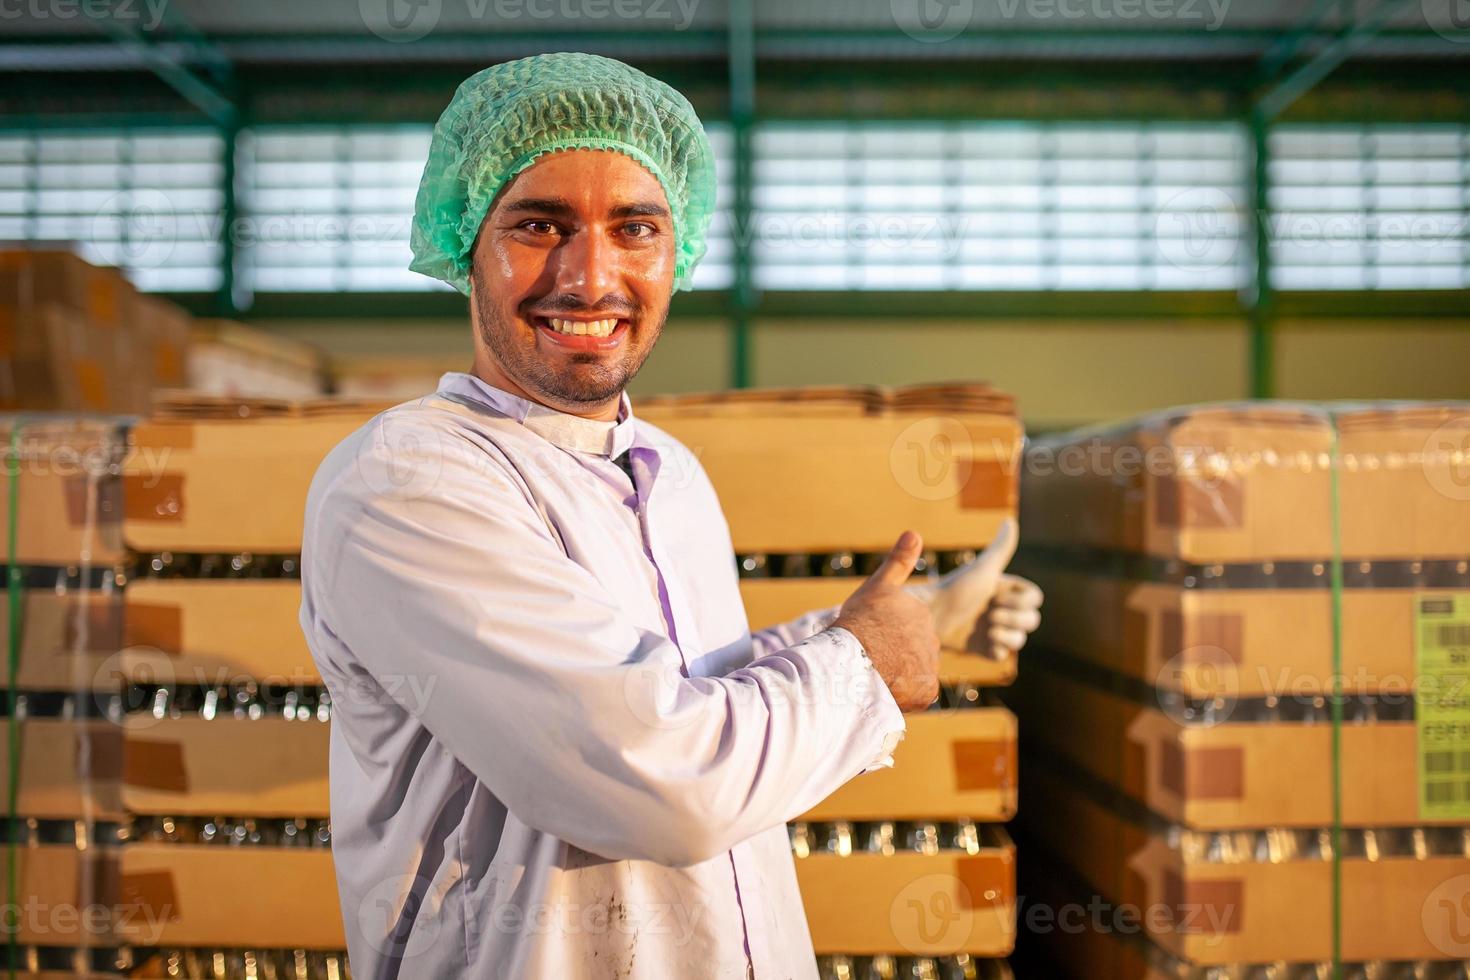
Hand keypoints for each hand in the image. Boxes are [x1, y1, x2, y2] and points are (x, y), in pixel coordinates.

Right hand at [831, 530, 940, 711]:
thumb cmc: (860, 622)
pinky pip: (916, 694)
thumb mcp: (878, 586)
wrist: (854, 659)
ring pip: (912, 671)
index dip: (883, 634)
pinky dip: (902, 694)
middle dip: (893, 655)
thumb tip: (914, 532)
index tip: (868, 637)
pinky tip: (885, 688)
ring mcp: (929, 665)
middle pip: (910, 650)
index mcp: (920, 613)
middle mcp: (931, 638)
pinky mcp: (927, 690)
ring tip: (875, 674)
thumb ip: (898, 561)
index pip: (905, 627)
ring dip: (898, 675)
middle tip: (869, 657)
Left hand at [907, 518, 1042, 658]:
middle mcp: (998, 609)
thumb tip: (1011, 520)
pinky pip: (1003, 655)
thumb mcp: (982, 568)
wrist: (927, 618)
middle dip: (1016, 617)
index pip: (1034, 597)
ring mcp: (991, 630)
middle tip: (991, 614)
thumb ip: (1000, 548)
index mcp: (1001, 590)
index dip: (1023, 599)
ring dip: (1009, 635)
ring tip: (988, 629)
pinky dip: (998, 650)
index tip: (998, 593)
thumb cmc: (953, 588)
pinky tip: (984, 642)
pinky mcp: (980, 649)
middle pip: (1033, 619)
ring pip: (1021, 639)